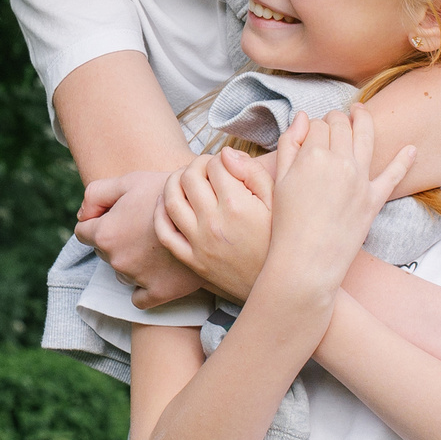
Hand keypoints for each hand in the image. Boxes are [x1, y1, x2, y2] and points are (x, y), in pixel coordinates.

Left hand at [75, 170, 205, 306]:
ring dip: (132, 262)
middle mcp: (116, 259)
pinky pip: (140, 298)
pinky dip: (144, 288)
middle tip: (144, 226)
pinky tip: (158, 271)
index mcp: (105, 233)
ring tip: (157, 245)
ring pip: (122, 273)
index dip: (98, 221)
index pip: (83, 232)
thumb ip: (96, 194)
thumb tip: (82, 215)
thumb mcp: (129, 181)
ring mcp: (136, 279)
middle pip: (104, 252)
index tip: (118, 215)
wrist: (209, 212)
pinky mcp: (158, 293)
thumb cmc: (167, 192)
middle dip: (117, 240)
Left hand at [156, 149, 277, 300]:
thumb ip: (252, 172)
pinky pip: (165, 231)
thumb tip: (226, 154)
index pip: (214, 165)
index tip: (225, 165)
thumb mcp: (277, 202)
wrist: (279, 285)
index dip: (219, 159)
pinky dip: (160, 212)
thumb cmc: (279, 240)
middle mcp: (213, 222)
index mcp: (236, 204)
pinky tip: (168, 204)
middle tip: (206, 170)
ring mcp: (199, 242)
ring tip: (185, 180)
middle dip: (196, 166)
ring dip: (174, 182)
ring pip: (171, 199)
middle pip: (189, 177)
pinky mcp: (191, 259)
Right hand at [263, 107, 415, 301]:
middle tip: (332, 120)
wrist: (306, 262)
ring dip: (364, 120)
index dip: (313, 126)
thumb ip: (289, 145)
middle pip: (341, 126)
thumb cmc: (286, 224)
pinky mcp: (373, 199)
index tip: (309, 133)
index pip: (317, 125)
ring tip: (360, 111)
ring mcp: (360, 180)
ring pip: (366, 137)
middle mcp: (340, 161)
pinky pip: (393, 175)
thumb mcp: (278, 181)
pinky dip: (404, 161)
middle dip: (336, 118)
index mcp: (313, 155)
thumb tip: (302, 117)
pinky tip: (412, 149)